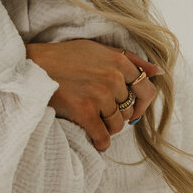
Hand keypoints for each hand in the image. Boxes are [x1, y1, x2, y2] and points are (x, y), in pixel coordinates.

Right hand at [25, 39, 160, 151]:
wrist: (33, 66)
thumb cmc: (64, 57)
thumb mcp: (98, 49)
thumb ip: (130, 59)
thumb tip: (159, 72)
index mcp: (118, 61)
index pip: (146, 90)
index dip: (141, 104)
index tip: (132, 110)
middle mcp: (113, 78)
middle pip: (129, 110)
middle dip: (117, 114)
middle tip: (101, 112)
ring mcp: (99, 95)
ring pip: (117, 125)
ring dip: (107, 127)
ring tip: (92, 121)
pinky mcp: (84, 111)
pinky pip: (102, 137)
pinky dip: (99, 142)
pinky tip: (93, 139)